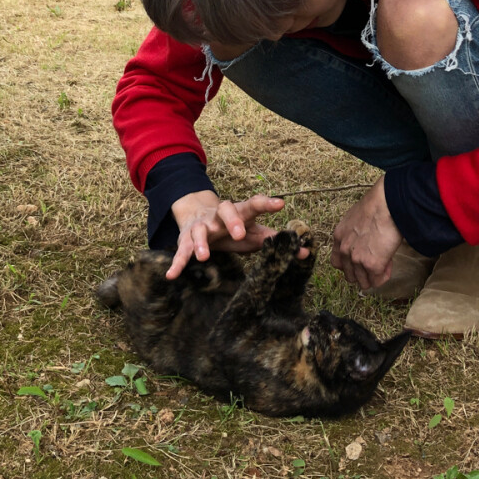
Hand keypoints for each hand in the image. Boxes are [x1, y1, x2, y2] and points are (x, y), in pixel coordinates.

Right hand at [166, 190, 291, 279]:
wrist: (198, 215)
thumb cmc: (233, 227)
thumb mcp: (254, 231)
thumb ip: (276, 240)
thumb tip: (307, 252)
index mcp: (240, 212)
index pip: (254, 204)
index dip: (267, 203)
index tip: (281, 204)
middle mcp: (219, 215)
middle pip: (226, 210)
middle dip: (232, 220)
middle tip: (240, 234)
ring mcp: (202, 226)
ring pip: (200, 230)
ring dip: (201, 242)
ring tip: (204, 255)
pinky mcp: (185, 239)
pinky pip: (180, 251)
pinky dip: (176, 262)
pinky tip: (172, 275)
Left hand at [330, 177, 401, 290]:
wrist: (387, 204)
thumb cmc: (377, 205)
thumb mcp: (356, 218)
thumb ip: (355, 234)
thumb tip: (365, 242)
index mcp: (339, 237)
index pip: (338, 263)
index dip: (351, 264)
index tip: (363, 258)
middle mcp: (344, 251)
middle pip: (350, 276)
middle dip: (363, 272)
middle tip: (376, 260)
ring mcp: (357, 260)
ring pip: (363, 283)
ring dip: (374, 276)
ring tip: (385, 261)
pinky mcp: (372, 265)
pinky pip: (377, 281)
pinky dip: (384, 276)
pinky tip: (389, 262)